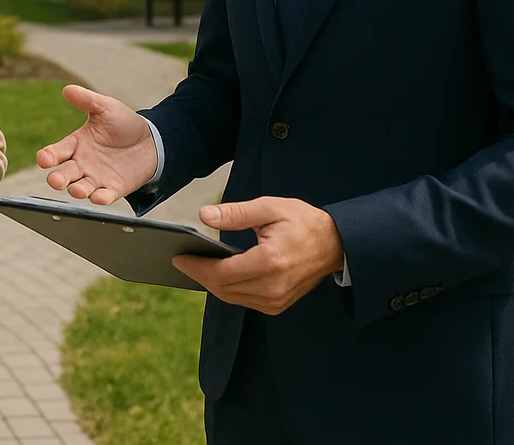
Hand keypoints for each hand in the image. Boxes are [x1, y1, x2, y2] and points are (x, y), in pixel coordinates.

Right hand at [35, 85, 158, 204]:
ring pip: (81, 188)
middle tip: (55, 180)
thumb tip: (67, 89)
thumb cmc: (123, 123)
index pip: (57, 152)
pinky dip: (100, 198)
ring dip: (77, 190)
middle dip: (58, 178)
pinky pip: (104, 196)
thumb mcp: (105, 108)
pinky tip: (99, 197)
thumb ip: (87, 100)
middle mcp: (82, 164)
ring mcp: (96, 178)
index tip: (44, 159)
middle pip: (64, 174)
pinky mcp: (113, 189)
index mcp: (76, 144)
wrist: (151, 140)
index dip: (48, 156)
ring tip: (76, 189)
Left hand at [172, 197, 345, 314]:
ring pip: (231, 297)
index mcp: (269, 262)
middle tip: (182, 259)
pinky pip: (244, 301)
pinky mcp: (278, 305)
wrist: (335, 244)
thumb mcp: (269, 208)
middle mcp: (272, 286)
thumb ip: (235, 213)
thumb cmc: (302, 222)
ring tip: (195, 266)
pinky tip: (217, 275)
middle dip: (199, 274)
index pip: (221, 272)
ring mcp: (276, 300)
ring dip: (211, 283)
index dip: (196, 266)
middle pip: (222, 288)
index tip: (178, 256)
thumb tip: (205, 215)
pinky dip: (228, 289)